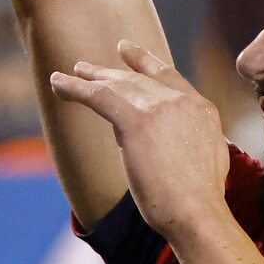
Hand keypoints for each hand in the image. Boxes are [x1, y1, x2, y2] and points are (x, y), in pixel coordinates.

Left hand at [50, 41, 229, 239]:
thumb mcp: (205, 161)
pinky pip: (98, 97)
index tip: (125, 51)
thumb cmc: (200, 203)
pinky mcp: (136, 120)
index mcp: (201, 110)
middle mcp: (182, 101)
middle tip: (85, 67)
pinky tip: (58, 85)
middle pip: (138, 79)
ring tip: (67, 76)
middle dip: (109, 73)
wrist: (198, 212)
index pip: (168, 77)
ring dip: (88, 79)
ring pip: (116, 85)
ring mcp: (160, 107)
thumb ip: (188, 142)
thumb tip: (163, 144)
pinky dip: (74, 88)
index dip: (144, 62)